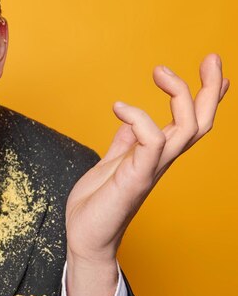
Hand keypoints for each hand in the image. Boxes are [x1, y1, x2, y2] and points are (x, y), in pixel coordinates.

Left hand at [64, 54, 228, 295]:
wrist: (85, 237)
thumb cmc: (97, 203)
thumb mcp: (112, 162)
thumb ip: (125, 142)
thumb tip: (130, 119)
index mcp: (156, 155)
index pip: (190, 122)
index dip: (206, 96)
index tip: (211, 67)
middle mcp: (160, 161)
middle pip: (199, 123)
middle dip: (211, 90)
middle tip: (211, 58)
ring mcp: (150, 170)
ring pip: (186, 130)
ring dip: (181, 96)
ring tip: (160, 71)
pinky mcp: (135, 179)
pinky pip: (151, 144)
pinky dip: (140, 119)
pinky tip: (119, 106)